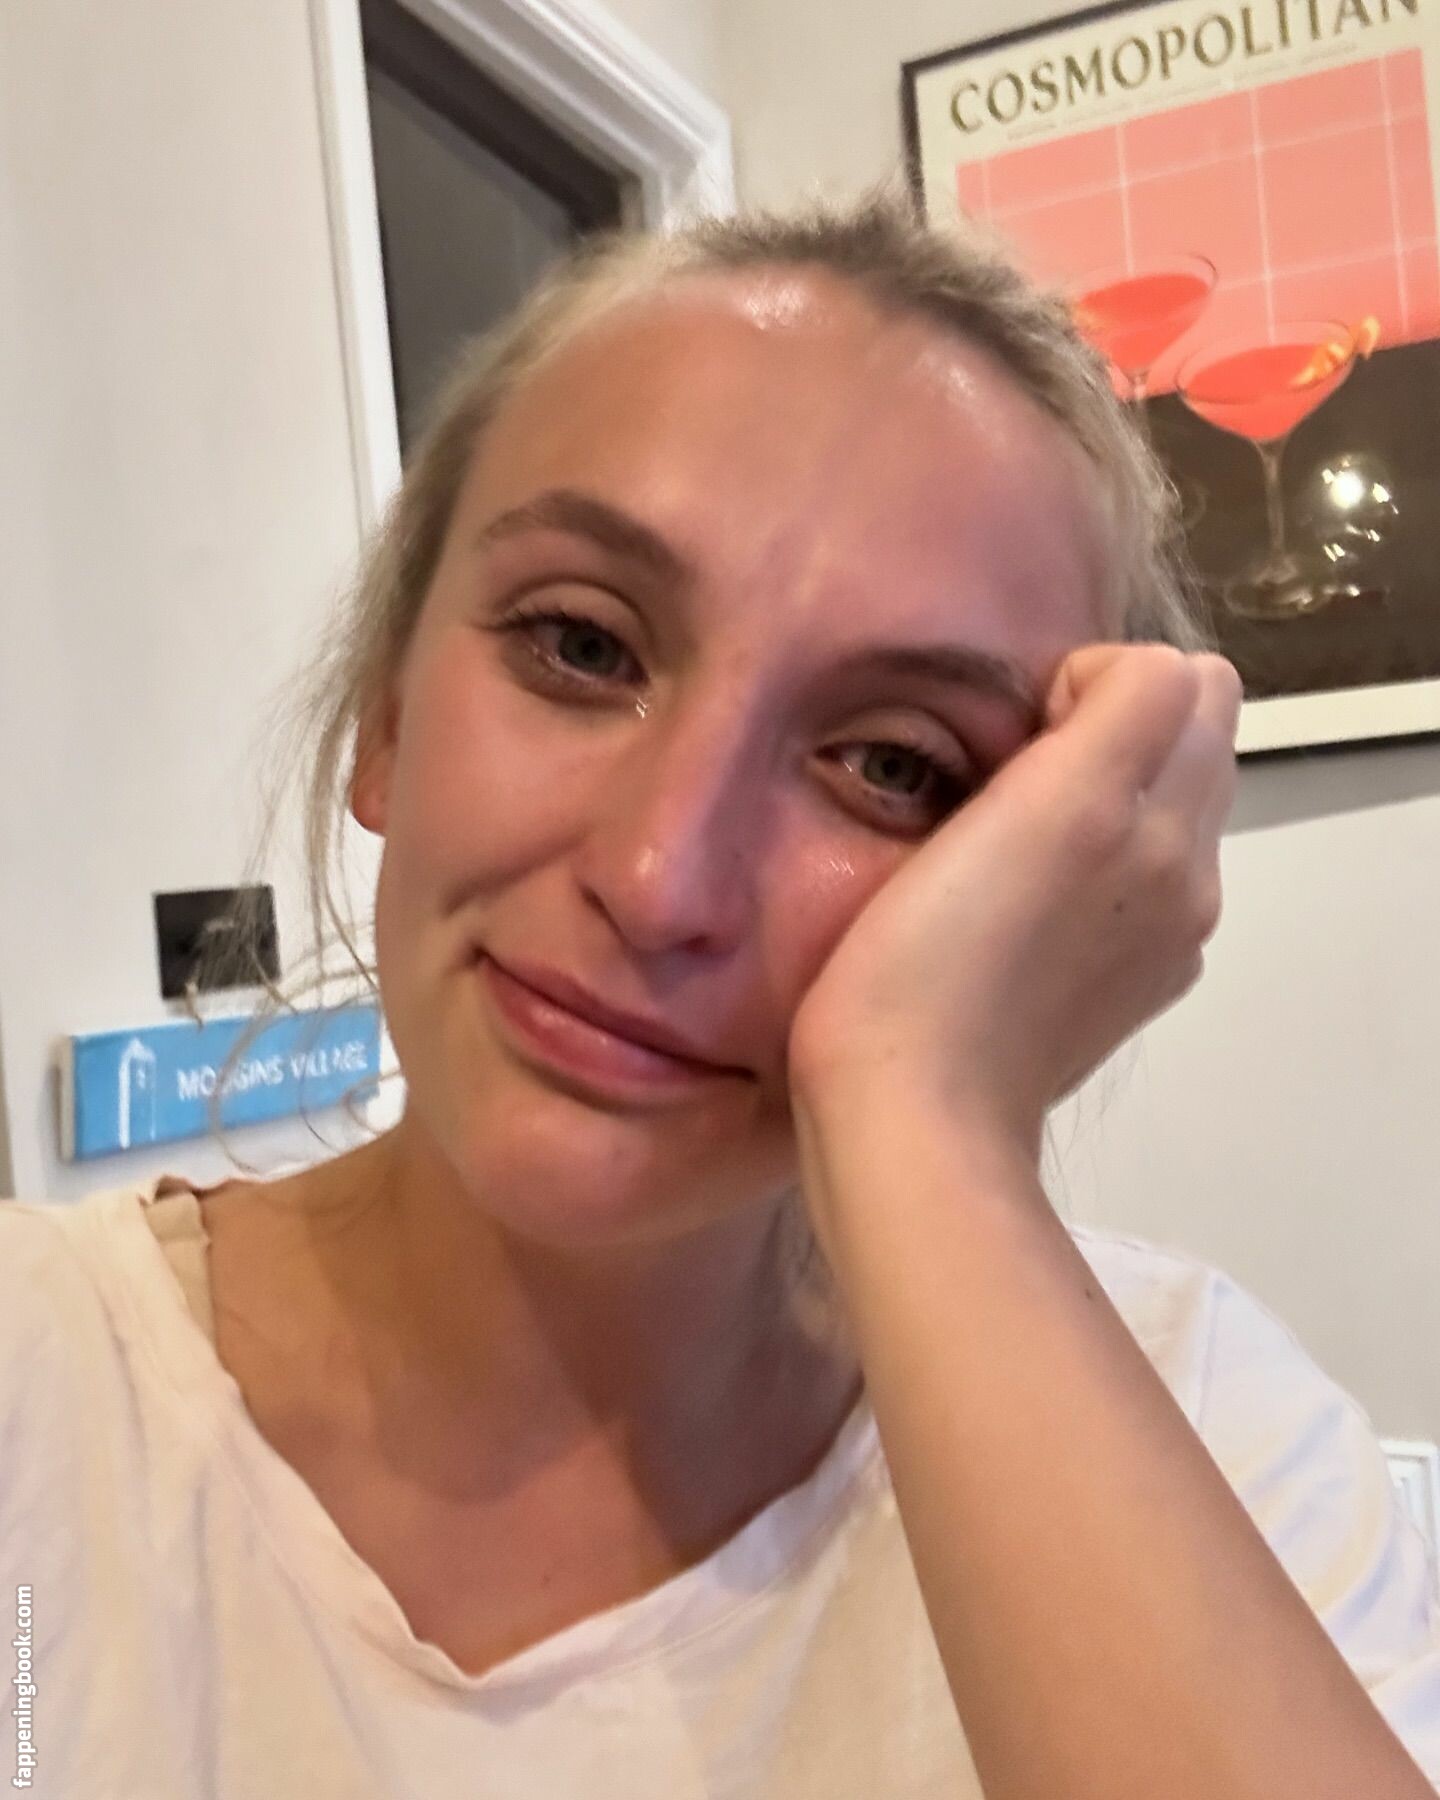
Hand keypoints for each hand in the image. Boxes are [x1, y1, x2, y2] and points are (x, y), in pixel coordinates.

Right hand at [788, 645, 1242, 1155]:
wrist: (912, 1114)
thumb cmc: (929, 960)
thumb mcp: (1036, 800)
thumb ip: (1114, 710)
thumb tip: (1110, 692)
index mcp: (1159, 816)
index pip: (1175, 674)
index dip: (1085, 681)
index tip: (1014, 743)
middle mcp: (1186, 872)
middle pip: (1191, 733)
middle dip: (1110, 729)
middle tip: (1015, 786)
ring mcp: (1165, 935)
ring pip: (1167, 804)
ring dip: (1107, 794)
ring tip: (1014, 844)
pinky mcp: (1133, 984)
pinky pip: (1142, 880)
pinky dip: (1100, 868)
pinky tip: (1025, 907)